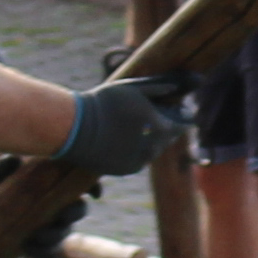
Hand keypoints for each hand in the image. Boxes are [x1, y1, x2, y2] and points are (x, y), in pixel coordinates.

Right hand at [56, 69, 201, 177]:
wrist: (74, 129)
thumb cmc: (103, 103)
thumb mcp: (132, 88)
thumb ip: (158, 88)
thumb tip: (179, 88)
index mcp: (158, 126)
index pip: (182, 124)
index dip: (182, 117)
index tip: (180, 111)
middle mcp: (152, 147)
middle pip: (168, 138)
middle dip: (166, 127)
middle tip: (156, 117)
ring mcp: (139, 160)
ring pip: (155, 150)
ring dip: (152, 140)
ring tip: (138, 127)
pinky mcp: (127, 169)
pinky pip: (140, 160)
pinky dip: (138, 151)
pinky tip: (125, 139)